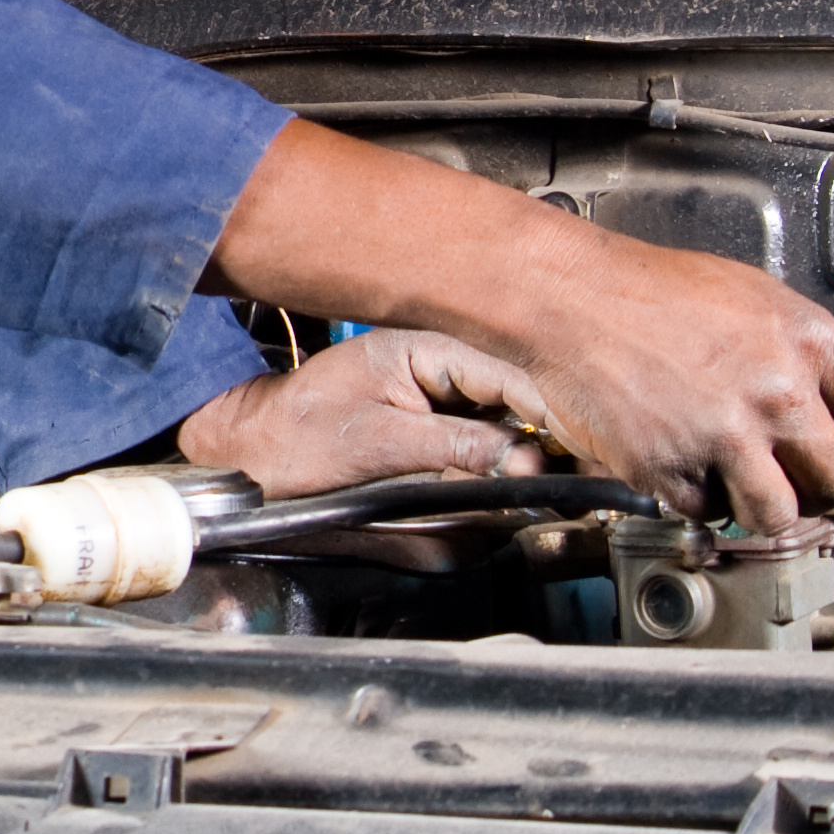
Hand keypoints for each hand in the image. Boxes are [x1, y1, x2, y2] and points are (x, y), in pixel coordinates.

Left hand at [174, 329, 550, 497]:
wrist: (252, 453)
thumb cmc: (295, 438)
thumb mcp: (379, 443)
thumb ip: (457, 447)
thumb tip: (526, 461)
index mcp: (425, 346)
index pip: (512, 374)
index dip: (551, 415)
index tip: (581, 454)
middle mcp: (440, 361)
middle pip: (519, 395)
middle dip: (543, 437)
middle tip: (563, 481)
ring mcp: (438, 391)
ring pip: (508, 420)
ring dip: (524, 453)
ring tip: (536, 486)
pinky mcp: (433, 421)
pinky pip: (483, 438)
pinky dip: (498, 463)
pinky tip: (506, 483)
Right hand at [201, 123, 833, 530]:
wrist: (561, 295)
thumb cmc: (644, 286)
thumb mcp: (747, 294)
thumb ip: (804, 345)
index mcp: (805, 339)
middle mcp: (776, 391)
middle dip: (820, 481)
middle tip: (798, 472)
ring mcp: (724, 435)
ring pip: (782, 514)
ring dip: (766, 508)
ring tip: (745, 486)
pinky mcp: (671, 468)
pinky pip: (709, 511)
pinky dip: (698, 501)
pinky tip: (685, 466)